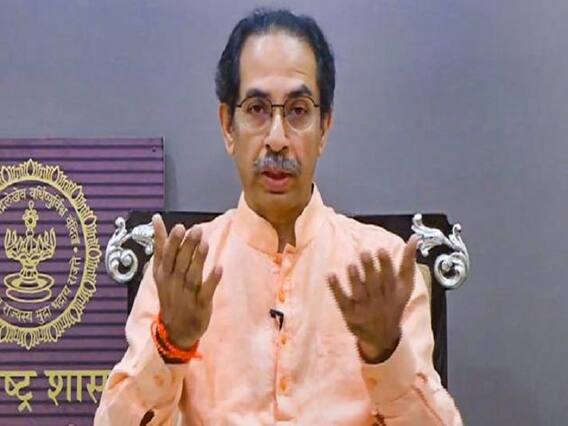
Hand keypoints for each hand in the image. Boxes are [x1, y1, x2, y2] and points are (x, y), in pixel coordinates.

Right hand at [152, 214, 222, 349]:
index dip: (172, 242)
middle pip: (179, 263)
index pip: (166, 256)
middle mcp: (173, 283)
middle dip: (187, 246)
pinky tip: (219, 267)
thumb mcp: (161, 271)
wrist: (175, 331)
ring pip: (192, 275)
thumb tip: (156, 219)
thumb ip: (160, 245)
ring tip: (205, 244)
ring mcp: (186, 295)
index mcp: (163, 274)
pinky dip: (212, 280)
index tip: (179, 226)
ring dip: (198, 260)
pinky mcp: (200, 306)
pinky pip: (206, 292)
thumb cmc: (170, 293)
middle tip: (196, 230)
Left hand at [327, 235, 418, 361]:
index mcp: (393, 293)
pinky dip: (336, 289)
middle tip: (364, 252)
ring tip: (351, 265)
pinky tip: (331, 276)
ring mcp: (364, 308)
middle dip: (370, 269)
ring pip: (359, 293)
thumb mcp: (405, 286)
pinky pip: (342, 301)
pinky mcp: (349, 314)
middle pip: (374, 285)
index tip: (381, 249)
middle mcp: (379, 301)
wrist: (383, 337)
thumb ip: (409, 261)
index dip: (386, 264)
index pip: (390, 278)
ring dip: (355, 280)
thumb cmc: (394, 304)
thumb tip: (415, 238)